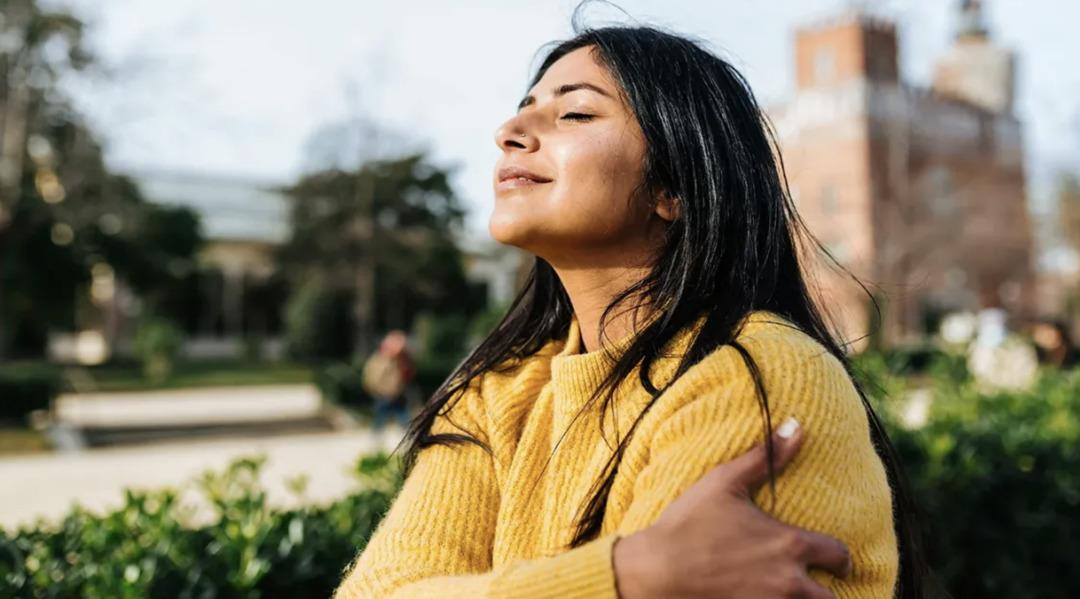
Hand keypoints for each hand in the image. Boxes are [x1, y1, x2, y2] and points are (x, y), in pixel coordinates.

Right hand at [613, 418, 851, 597]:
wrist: (655, 572)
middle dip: (829, 592)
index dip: (841, 559)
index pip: (838, 555)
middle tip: (820, 587)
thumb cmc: (688, 525)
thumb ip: (766, 456)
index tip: (836, 562)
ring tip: (797, 597)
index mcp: (788, 545)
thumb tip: (796, 426)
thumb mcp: (724, 482)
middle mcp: (788, 582)